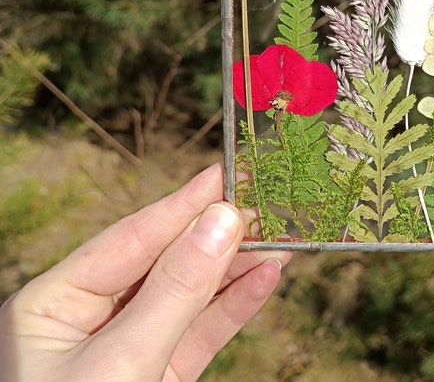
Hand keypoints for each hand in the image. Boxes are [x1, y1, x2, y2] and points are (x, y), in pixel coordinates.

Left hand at [0, 163, 289, 381]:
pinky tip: (266, 279)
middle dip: (217, 234)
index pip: (131, 238)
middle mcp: (88, 319)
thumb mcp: (120, 363)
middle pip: (164, 262)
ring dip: (234, 268)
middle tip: (269, 200)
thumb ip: (174, 292)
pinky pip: (199, 334)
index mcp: (52, 304)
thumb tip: (224, 220)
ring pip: (188, 295)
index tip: (229, 172)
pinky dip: (233, 308)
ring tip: (281, 237)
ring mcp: (125, 349)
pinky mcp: (155, 377)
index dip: (183, 204)